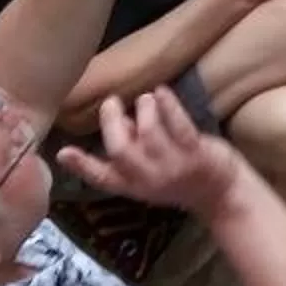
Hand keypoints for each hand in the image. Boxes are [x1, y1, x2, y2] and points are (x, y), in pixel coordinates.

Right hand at [57, 89, 249, 218]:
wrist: (223, 195)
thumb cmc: (183, 179)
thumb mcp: (150, 174)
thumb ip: (133, 151)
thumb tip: (121, 122)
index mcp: (132, 185)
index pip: (101, 178)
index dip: (80, 166)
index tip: (62, 152)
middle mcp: (148, 178)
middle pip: (120, 150)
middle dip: (112, 122)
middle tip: (111, 102)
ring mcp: (172, 166)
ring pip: (149, 133)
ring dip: (144, 110)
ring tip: (145, 98)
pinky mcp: (195, 154)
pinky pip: (178, 125)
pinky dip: (168, 105)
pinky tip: (162, 91)